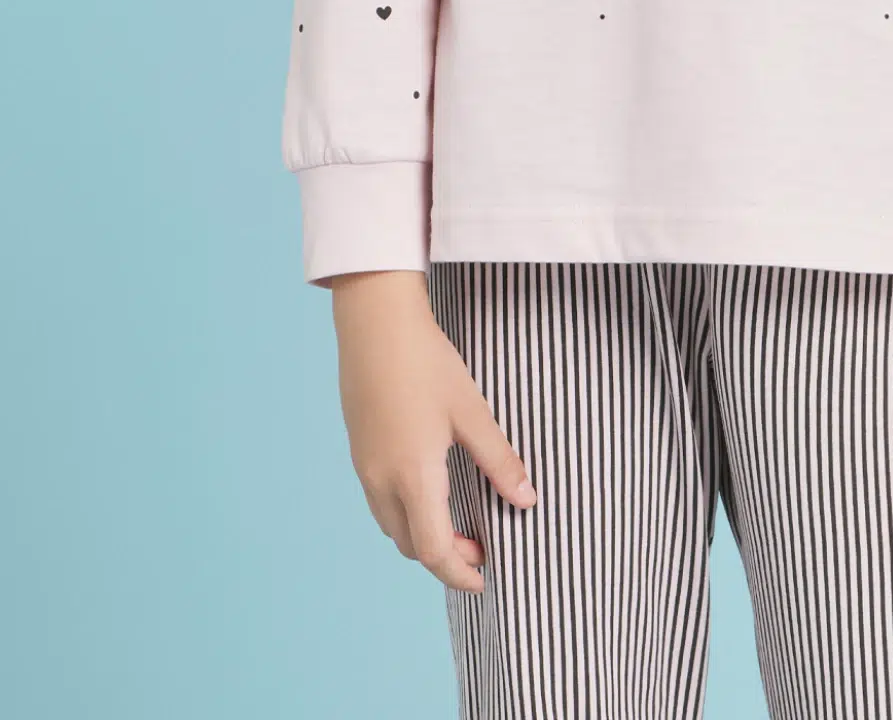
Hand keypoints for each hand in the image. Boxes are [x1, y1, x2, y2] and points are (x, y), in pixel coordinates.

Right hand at [329, 269, 536, 593]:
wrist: (375, 321)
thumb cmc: (426, 361)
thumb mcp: (471, 411)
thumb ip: (499, 460)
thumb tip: (527, 499)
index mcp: (413, 476)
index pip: (434, 551)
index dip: (461, 573)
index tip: (487, 576)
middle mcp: (382, 480)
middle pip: (411, 546)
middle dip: (446, 557)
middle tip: (482, 544)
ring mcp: (365, 466)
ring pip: (392, 525)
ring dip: (424, 536)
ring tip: (459, 522)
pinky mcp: (359, 450)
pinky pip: (380, 501)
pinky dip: (407, 513)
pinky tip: (431, 489)